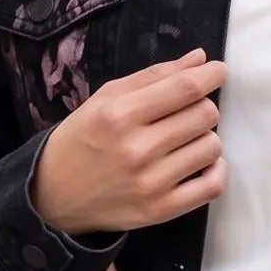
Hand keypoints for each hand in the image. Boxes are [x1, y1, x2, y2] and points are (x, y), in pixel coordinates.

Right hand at [28, 48, 227, 234]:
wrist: (53, 195)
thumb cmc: (81, 139)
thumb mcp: (105, 98)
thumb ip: (154, 76)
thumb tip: (200, 59)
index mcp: (119, 115)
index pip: (185, 88)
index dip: (211, 75)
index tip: (218, 71)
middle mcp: (136, 149)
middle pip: (204, 115)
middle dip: (202, 106)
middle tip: (185, 112)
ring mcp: (150, 183)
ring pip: (212, 147)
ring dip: (205, 137)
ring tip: (184, 140)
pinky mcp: (160, 210)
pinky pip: (212, 186)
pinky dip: (215, 170)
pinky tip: (201, 163)